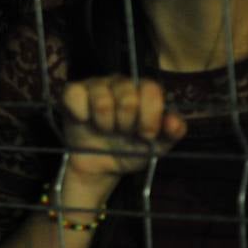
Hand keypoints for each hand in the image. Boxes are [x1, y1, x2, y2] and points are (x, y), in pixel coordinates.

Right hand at [60, 76, 186, 181]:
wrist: (100, 164)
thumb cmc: (130, 149)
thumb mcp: (156, 147)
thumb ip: (172, 133)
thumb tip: (174, 121)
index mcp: (143, 91)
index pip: (151, 90)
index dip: (149, 116)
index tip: (146, 135)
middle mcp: (120, 83)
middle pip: (127, 96)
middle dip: (126, 124)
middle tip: (122, 133)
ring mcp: (96, 84)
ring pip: (101, 98)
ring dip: (105, 123)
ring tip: (105, 130)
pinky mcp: (73, 91)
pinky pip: (75, 94)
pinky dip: (81, 113)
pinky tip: (85, 121)